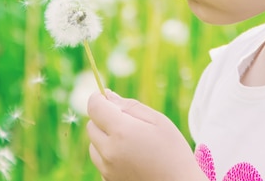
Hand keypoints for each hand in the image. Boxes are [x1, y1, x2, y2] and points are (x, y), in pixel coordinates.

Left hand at [87, 90, 206, 180]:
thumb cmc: (173, 152)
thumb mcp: (158, 121)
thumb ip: (130, 106)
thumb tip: (107, 95)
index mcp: (121, 132)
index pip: (94, 108)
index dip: (97, 98)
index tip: (105, 96)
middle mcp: (109, 152)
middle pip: (91, 125)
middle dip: (103, 118)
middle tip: (127, 122)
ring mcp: (106, 170)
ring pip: (93, 144)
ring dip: (104, 138)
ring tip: (130, 142)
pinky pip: (100, 161)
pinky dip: (108, 155)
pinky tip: (130, 158)